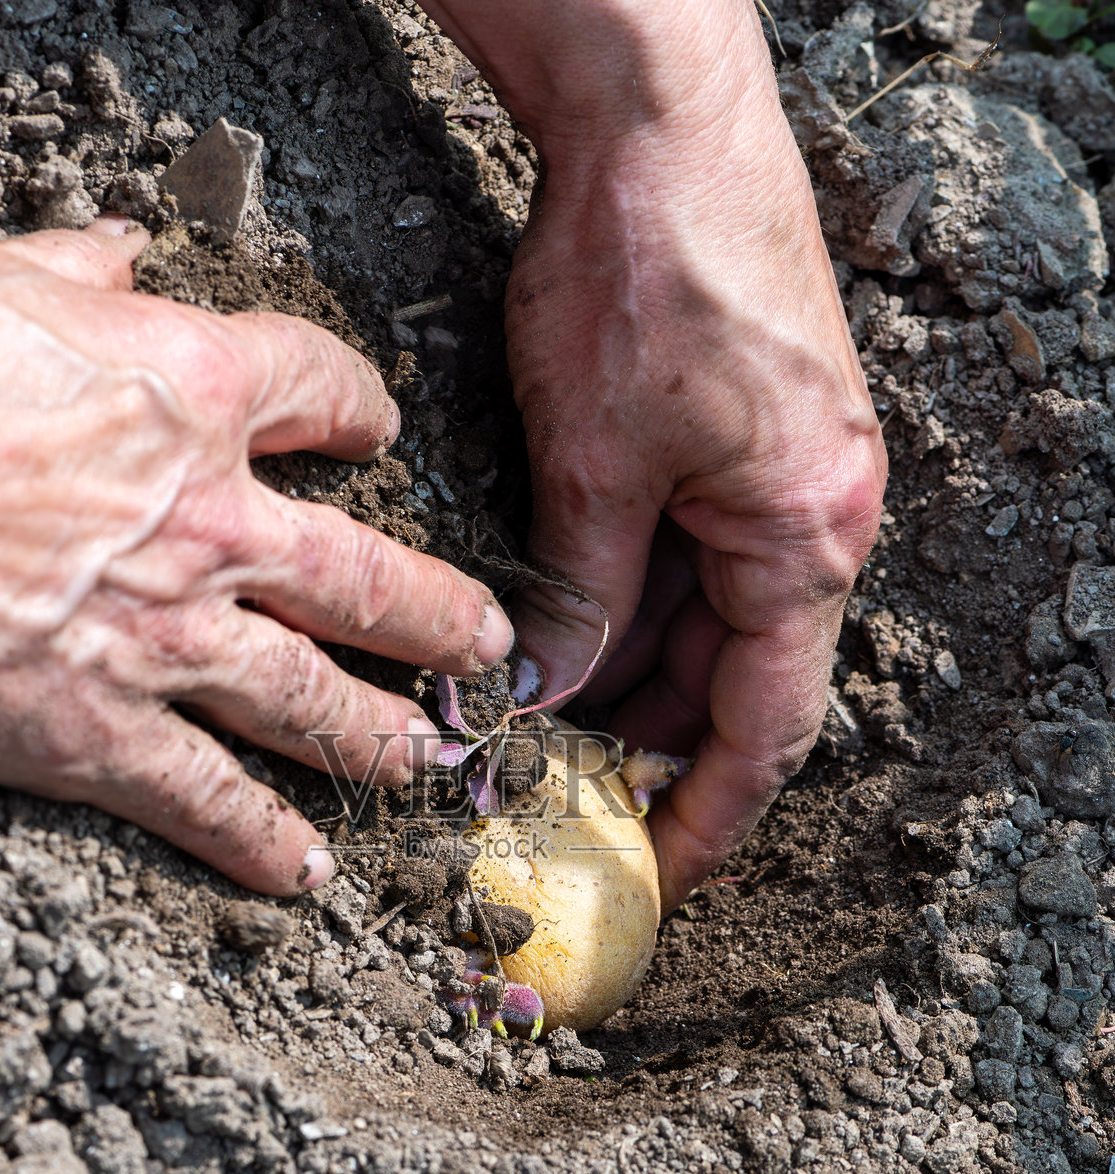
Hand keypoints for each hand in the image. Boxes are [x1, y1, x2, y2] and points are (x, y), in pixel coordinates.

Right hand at [0, 221, 512, 893]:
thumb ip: (77, 272)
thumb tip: (126, 250)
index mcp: (190, 396)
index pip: (322, 393)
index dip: (362, 407)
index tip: (380, 425)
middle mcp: (211, 527)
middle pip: (367, 577)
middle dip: (439, 618)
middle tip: (485, 648)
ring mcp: (167, 641)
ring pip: (314, 702)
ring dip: (381, 738)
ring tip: (428, 762)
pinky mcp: (100, 733)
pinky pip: (207, 801)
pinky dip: (261, 842)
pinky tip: (308, 872)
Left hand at [422, 0, 886, 910]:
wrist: (664, 115)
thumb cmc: (649, 272)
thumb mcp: (592, 463)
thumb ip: (580, 595)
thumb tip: (549, 694)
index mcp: (806, 538)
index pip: (765, 728)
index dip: (708, 814)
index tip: (655, 874)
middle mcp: (816, 516)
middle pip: (734, 677)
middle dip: (647, 740)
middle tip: (559, 789)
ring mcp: (783, 476)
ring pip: (705, 617)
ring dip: (629, 669)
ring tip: (541, 713)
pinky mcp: (743, 439)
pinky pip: (693, 553)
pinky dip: (632, 598)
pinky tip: (563, 622)